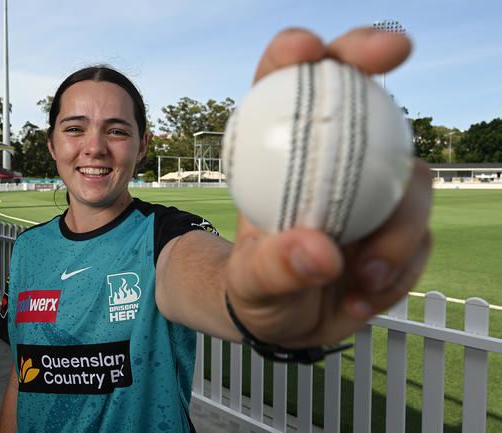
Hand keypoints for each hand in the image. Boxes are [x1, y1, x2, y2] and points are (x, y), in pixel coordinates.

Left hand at [225, 28, 431, 347]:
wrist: (288, 321)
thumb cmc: (258, 287)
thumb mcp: (251, 283)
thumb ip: (274, 266)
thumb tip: (319, 250)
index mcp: (280, 159)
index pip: (281, 89)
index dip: (296, 54)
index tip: (309, 50)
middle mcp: (332, 163)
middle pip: (360, 98)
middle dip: (373, 53)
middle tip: (393, 46)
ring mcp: (374, 193)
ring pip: (412, 183)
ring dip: (397, 233)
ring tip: (361, 277)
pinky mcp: (402, 228)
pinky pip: (421, 241)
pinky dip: (399, 272)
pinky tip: (361, 298)